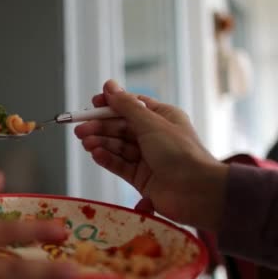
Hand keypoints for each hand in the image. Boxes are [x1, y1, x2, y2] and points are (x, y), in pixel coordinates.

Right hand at [74, 80, 228, 230]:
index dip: (111, 104)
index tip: (92, 104)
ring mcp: (147, 158)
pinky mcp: (141, 178)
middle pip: (120, 127)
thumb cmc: (181, 153)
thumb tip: (109, 86)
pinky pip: (119, 164)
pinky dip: (107, 159)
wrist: (197, 192)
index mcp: (163, 117)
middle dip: (100, 127)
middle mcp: (155, 136)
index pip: (131, 106)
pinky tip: (96, 154)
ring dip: (101, 143)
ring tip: (86, 143)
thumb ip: (127, 106)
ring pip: (118, 146)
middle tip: (80, 130)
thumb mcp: (151, 123)